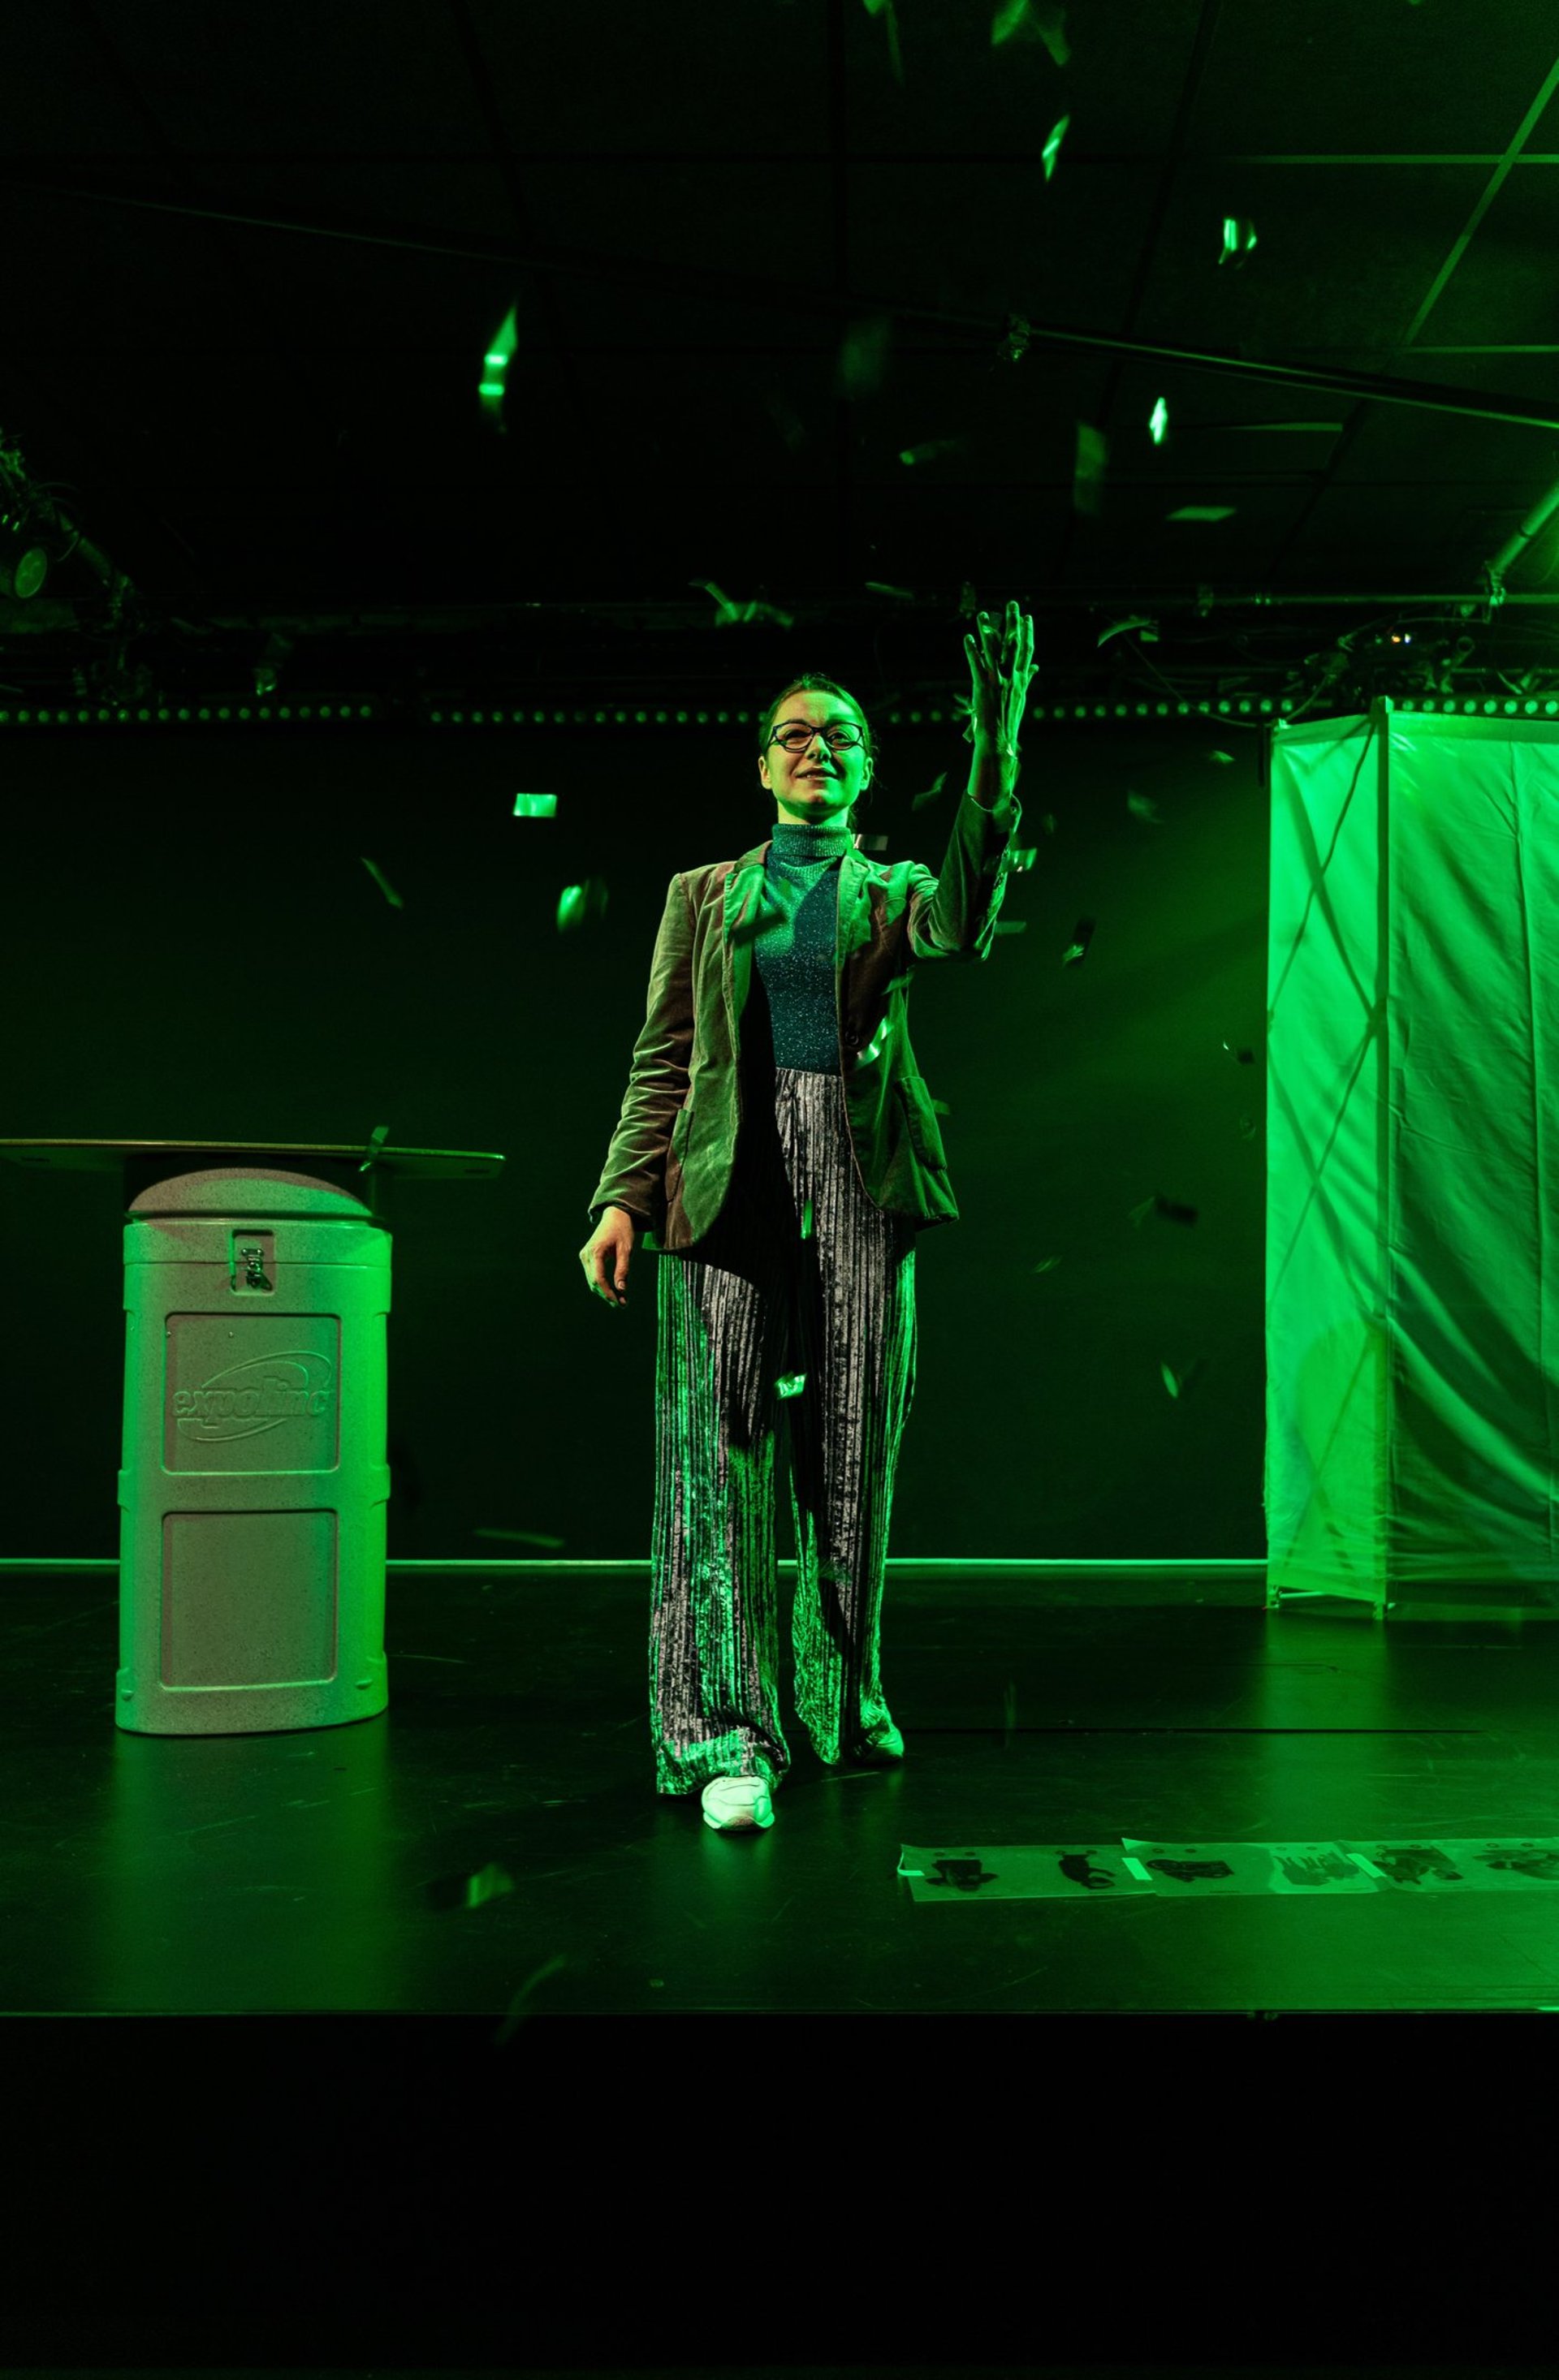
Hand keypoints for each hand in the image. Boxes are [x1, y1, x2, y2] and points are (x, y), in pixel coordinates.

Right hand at [581, 1206, 635, 1306]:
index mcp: (595, 1251)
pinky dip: (602, 1284)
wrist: (616, 1215)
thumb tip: (621, 1289)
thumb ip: (623, 1269)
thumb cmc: (623, 1230)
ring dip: (604, 1291)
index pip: (598, 1279)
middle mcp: (586, 1254)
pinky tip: (613, 1290)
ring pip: (592, 1280)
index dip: (608, 1293)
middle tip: (623, 1304)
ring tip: (620, 1300)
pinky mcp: (587, 1257)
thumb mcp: (627, 1249)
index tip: (618, 1303)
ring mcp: (584, 1256)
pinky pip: (593, 1275)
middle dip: (607, 1295)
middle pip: (593, 1282)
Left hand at [964, 600, 1035, 749]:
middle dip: (1013, 622)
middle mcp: (1011, 677)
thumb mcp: (1021, 698)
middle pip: (1014, 644)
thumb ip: (1027, 679)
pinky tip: (967, 637)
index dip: (1027, 632)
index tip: (1027, 617)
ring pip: (993, 650)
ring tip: (983, 614)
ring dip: (988, 630)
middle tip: (1012, 603)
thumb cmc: (1009, 721)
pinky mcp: (983, 686)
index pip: (1027, 650)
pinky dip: (971, 650)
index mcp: (1021, 679)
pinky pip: (976, 664)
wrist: (1000, 740)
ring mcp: (998, 681)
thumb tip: (1035, 667)